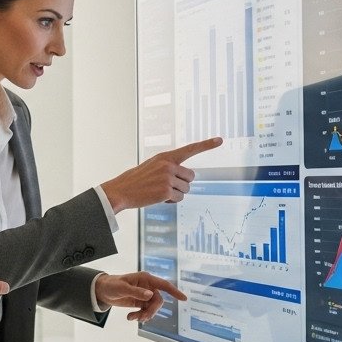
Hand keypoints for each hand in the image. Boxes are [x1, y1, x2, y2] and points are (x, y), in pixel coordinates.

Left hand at [95, 271, 186, 321]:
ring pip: (152, 308)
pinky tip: (130, 317)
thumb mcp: (122, 288)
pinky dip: (139, 316)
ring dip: (144, 315)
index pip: (164, 285)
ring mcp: (144, 295)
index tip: (184, 298)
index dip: (174, 291)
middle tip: (142, 318)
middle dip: (151, 311)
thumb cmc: (112, 285)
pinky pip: (145, 311)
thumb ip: (136, 292)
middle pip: (158, 301)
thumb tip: (150, 295)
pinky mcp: (140, 302)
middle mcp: (147, 286)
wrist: (103, 291)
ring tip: (132, 318)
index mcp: (146, 279)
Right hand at [100, 137, 221, 211]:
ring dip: (175, 193)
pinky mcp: (167, 191)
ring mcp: (168, 178)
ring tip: (159, 191)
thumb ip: (169, 166)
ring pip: (186, 189)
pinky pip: (179, 198)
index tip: (220, 140)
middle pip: (191, 176)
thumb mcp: (152, 166)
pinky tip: (158, 198)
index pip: (190, 149)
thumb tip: (186, 176)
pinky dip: (171, 201)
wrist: (121, 190)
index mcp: (165, 156)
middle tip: (167, 186)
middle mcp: (169, 165)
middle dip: (182, 183)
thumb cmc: (136, 180)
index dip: (207, 144)